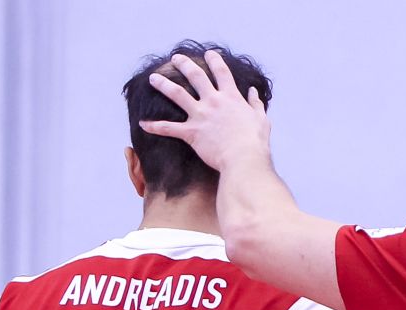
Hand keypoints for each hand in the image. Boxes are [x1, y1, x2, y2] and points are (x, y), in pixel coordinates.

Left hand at [137, 51, 273, 173]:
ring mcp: (201, 115)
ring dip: (163, 85)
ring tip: (153, 78)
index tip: (209, 53)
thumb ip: (256, 104)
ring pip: (177, 94)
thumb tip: (253, 92)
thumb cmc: (256, 142)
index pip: (222, 72)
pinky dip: (155, 126)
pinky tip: (143, 123)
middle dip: (184, 64)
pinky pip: (169, 128)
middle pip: (195, 76)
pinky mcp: (191, 132)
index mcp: (231, 97)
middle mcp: (214, 101)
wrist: (244, 159)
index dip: (214, 60)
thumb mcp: (262, 119)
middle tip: (175, 58)